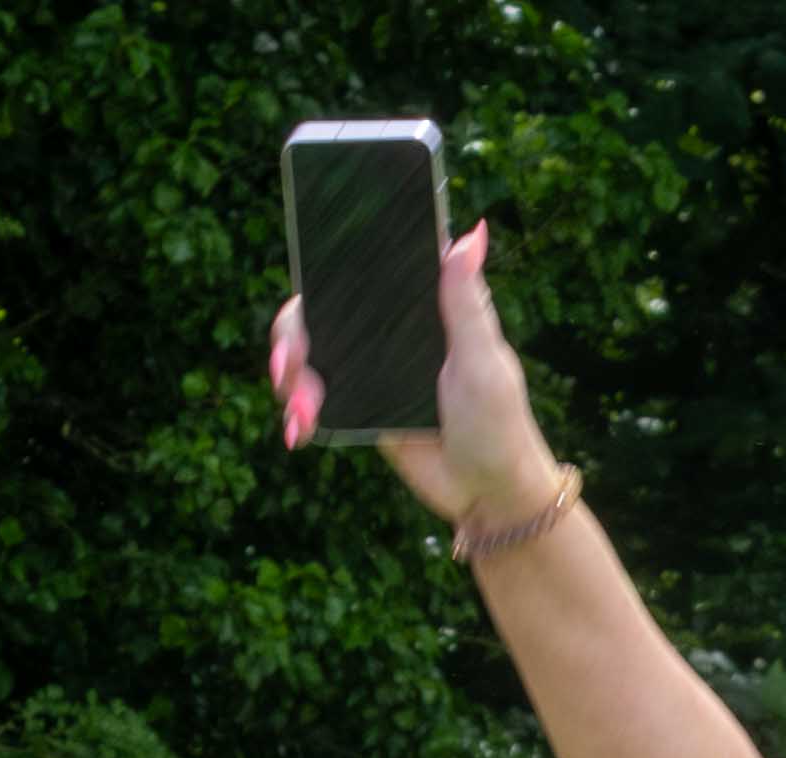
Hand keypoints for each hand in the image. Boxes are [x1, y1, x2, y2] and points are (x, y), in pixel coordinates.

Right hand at [265, 221, 564, 529]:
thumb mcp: (484, 360)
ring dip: (292, 379)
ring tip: (301, 411)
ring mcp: (372, 370)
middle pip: (320, 315)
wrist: (489, 494)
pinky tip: (298, 430)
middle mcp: (390, 332)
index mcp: (420, 308)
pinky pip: (315, 400)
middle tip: (286, 365)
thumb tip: (472, 235)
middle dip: (291, 338)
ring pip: (310, 357)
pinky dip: (299, 412)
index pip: (358, 274)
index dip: (319, 277)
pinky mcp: (360, 407)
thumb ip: (467, 302)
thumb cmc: (500, 423)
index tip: (301, 297)